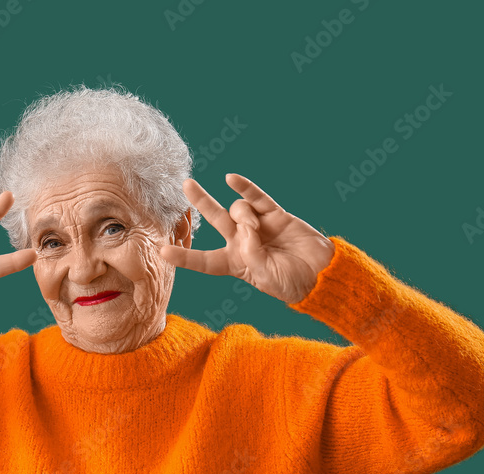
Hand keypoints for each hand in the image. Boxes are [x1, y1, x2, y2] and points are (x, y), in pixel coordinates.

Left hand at [157, 173, 334, 304]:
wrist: (322, 274)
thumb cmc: (293, 283)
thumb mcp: (267, 277)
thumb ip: (253, 253)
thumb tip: (246, 227)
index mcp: (235, 264)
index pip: (204, 261)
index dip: (184, 257)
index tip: (161, 251)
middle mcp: (242, 243)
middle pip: (215, 220)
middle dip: (201, 202)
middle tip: (186, 185)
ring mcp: (258, 226)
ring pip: (238, 210)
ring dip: (243, 216)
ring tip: (256, 228)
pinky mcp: (276, 215)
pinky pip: (257, 198)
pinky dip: (245, 188)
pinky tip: (232, 179)